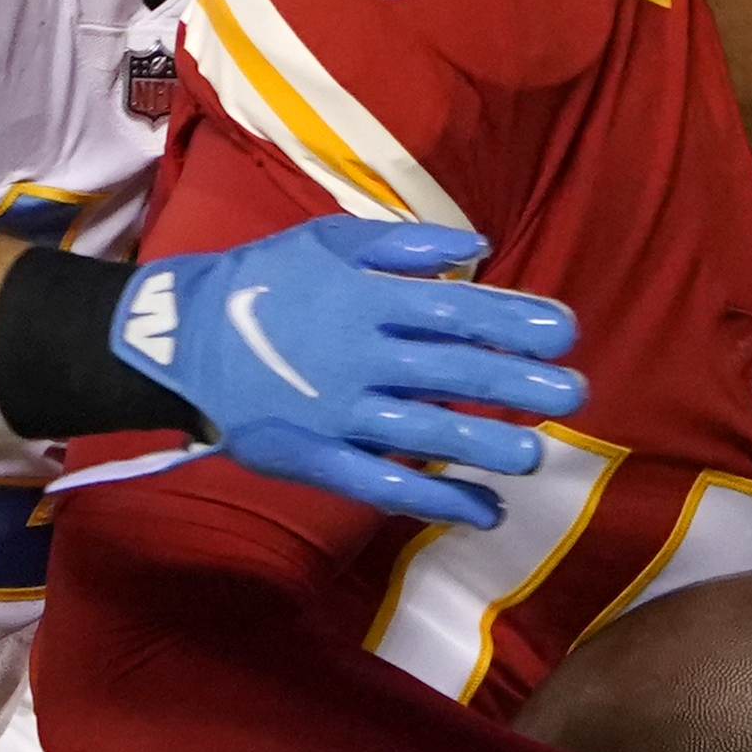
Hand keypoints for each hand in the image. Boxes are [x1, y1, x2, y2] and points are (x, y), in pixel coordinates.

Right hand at [110, 218, 583, 528]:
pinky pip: (384, 484)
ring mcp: (338, 412)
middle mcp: (358, 356)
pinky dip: (437, 500)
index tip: (564, 330)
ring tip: (536, 454)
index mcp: (364, 299)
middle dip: (516, 382)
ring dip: (484, 445)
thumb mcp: (326, 240)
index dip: (512, 321)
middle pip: (449, 371)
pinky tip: (487, 511)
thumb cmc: (260, 282)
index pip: (453, 309)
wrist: (176, 341)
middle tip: (575, 393)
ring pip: (423, 432)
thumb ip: (403, 245)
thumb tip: (477, 247)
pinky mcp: (318, 458)